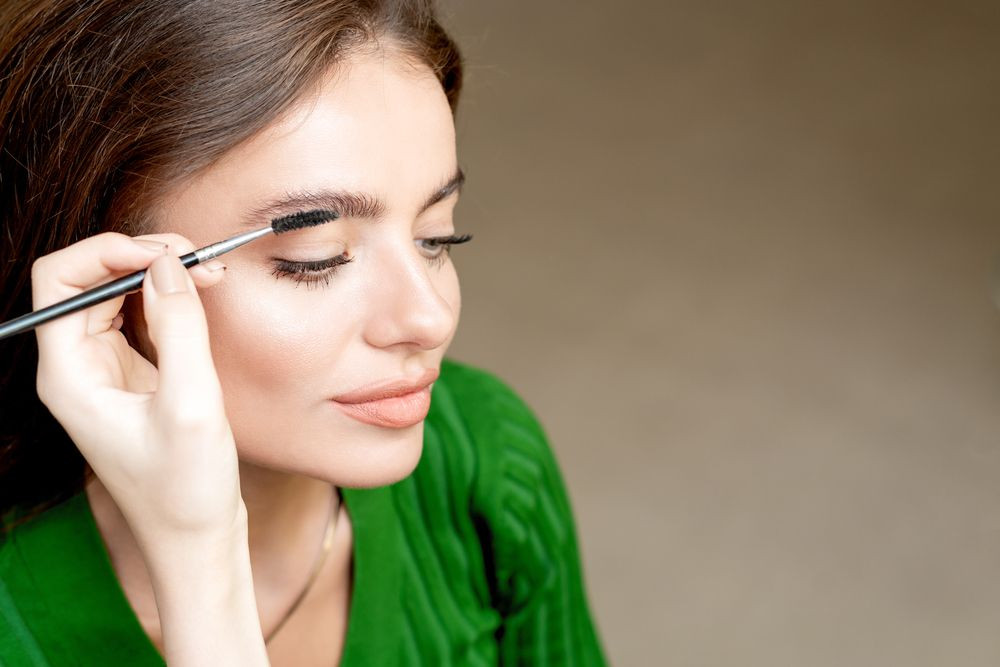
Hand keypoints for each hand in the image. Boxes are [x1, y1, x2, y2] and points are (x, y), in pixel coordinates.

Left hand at [31, 232, 241, 547]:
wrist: (195, 539)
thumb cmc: (186, 489)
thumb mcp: (191, 406)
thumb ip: (179, 328)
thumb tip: (169, 264)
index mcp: (68, 375)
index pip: (61, 281)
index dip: (107, 252)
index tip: (164, 254)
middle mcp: (75, 367)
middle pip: (87, 279)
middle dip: (139, 256)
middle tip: (198, 257)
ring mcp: (102, 370)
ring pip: (114, 293)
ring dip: (156, 272)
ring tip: (207, 271)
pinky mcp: (130, 376)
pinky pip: (138, 316)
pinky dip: (167, 297)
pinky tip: (200, 295)